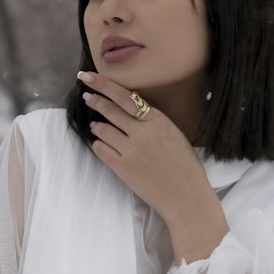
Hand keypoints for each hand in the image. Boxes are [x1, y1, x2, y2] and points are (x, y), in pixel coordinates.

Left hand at [78, 71, 213, 224]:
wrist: (186, 196)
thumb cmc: (185, 166)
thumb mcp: (174, 134)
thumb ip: (153, 121)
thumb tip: (130, 109)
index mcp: (157, 120)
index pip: (124, 96)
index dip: (103, 85)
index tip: (88, 77)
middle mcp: (142, 132)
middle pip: (110, 110)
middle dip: (95, 100)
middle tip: (88, 97)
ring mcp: (131, 151)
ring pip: (102, 129)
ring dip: (96, 126)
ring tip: (96, 126)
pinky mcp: (123, 168)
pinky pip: (101, 150)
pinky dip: (98, 144)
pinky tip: (101, 143)